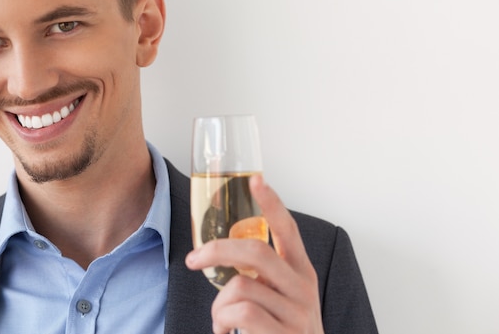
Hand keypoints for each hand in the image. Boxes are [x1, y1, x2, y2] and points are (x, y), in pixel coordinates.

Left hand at [185, 175, 324, 333]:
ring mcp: (297, 313)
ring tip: (221, 321)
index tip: (256, 180)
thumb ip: (264, 277)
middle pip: (256, 251)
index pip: (288, 230)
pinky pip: (240, 313)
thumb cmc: (285, 331)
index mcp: (301, 273)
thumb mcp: (284, 299)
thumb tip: (221, 256)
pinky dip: (222, 323)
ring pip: (240, 286)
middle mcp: (303, 288)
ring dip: (218, 306)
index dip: (272, 204)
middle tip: (195, 260)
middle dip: (217, 250)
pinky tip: (225, 332)